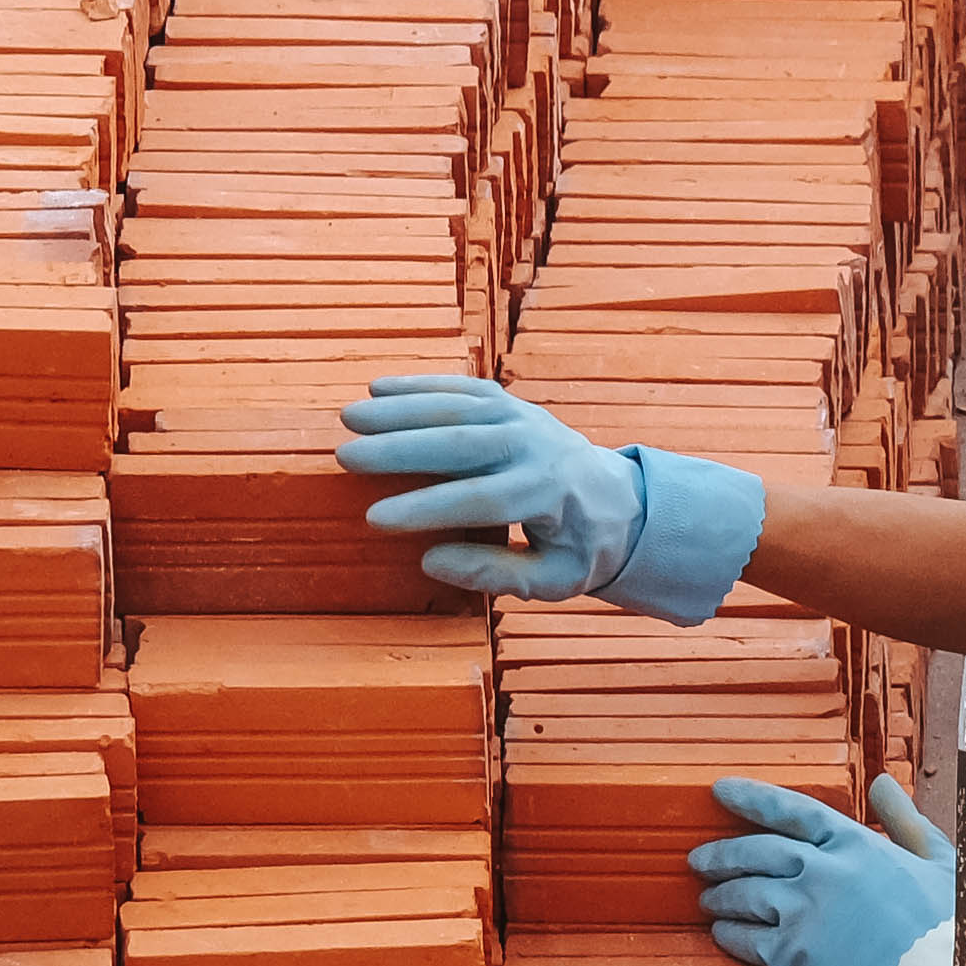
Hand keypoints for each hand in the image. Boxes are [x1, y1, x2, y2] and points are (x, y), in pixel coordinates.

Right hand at [338, 375, 640, 600]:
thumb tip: (430, 561)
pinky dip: (420, 385)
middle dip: (400, 449)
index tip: (375, 519)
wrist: (618, 500)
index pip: (480, 500)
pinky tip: (379, 389)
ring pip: (457, 407)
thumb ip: (496, 574)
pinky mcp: (511, 403)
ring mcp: (523, 417)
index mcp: (548, 494)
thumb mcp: (554, 580)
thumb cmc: (579, 548)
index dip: (426, 509)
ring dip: (401, 409)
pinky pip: (462, 388)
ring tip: (350, 420)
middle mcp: (535, 447)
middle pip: (461, 444)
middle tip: (347, 457)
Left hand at [690, 773, 956, 965]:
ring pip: (746, 894)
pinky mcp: (798, 953)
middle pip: (757, 853)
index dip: (752, 798)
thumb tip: (882, 783)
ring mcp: (807, 911)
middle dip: (723, 854)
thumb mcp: (935, 859)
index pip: (791, 810)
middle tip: (700, 859)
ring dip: (721, 896)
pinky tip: (722, 934)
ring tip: (708, 899)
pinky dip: (730, 936)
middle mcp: (824, 870)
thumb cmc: (944, 922)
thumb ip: (904, 820)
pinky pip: (750, 940)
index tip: (720, 790)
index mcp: (856, 842)